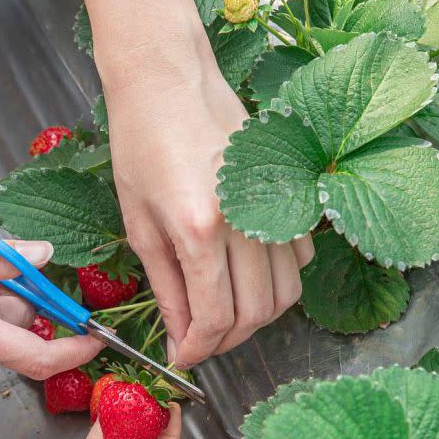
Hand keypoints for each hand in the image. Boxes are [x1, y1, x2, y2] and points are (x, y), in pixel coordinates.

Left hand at [105, 55, 313, 367]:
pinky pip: (298, 260)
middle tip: (200, 341)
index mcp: (201, 229)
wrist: (170, 81)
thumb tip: (180, 334)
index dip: (199, 349)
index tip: (184, 357)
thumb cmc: (141, 144)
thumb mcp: (140, 223)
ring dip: (255, 318)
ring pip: (285, 294)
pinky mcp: (290, 195)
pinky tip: (246, 278)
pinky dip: (278, 282)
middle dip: (225, 341)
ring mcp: (276, 207)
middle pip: (256, 314)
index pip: (214, 317)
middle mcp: (248, 221)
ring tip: (221, 315)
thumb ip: (166, 285)